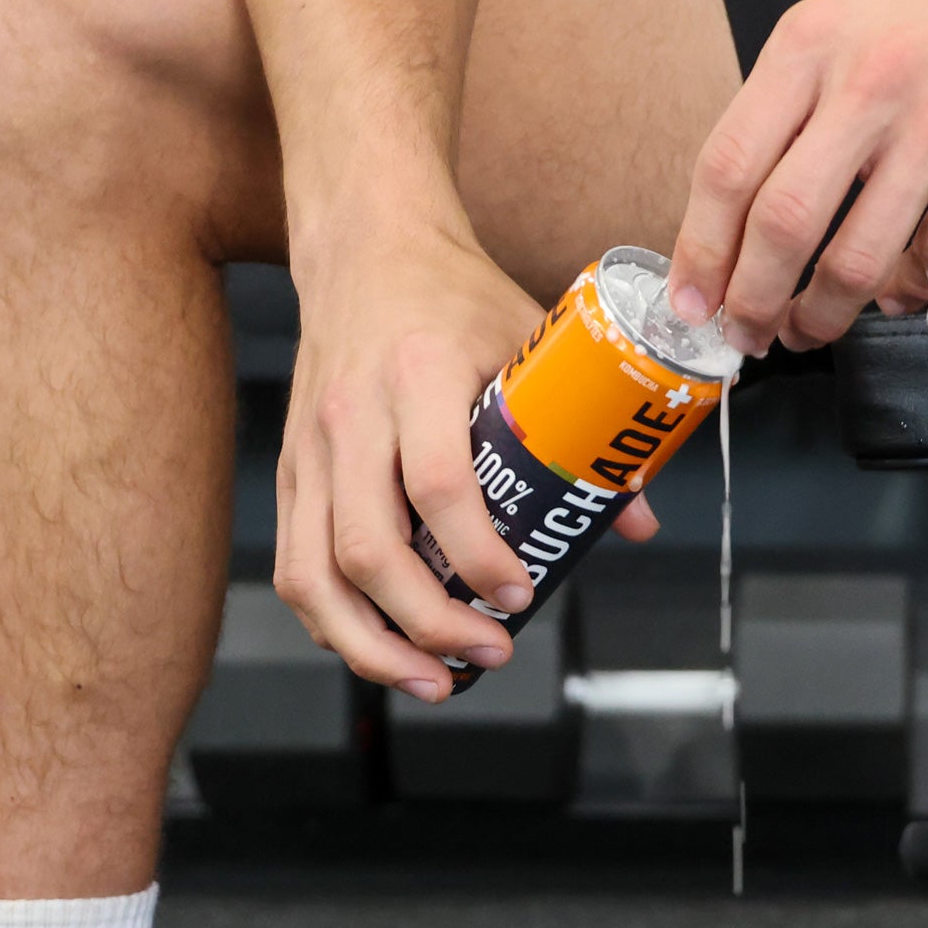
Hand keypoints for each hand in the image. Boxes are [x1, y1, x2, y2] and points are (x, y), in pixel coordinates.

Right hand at [272, 232, 659, 701]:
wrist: (364, 246)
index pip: (439, 485)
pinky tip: (379, 648)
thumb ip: (583, 427)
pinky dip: (332, 621)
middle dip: (428, 623)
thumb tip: (635, 519)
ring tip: (430, 681)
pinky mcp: (292, 469)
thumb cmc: (452, 295)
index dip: (479, 555)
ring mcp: (311, 447)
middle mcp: (352, 415)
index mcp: (417, 374)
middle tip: (489, 652)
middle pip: (370, 548)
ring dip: (370, 644)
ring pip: (316, 572)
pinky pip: (295, 564)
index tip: (522, 595)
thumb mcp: (530, 338)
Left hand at [668, 0, 927, 353]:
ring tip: (811, 326)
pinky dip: (907, 289)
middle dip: (752, 300)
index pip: (726, 165)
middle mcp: (869, 83)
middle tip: (747, 332)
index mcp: (810, 44)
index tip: (691, 299)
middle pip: (781, 224)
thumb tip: (738, 221)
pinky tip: (897, 289)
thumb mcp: (842, 25)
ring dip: (823, 314)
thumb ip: (790, 109)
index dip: (701, 249)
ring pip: (856, 260)